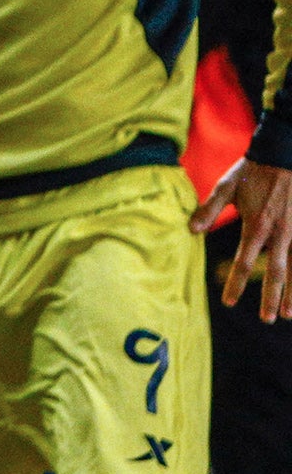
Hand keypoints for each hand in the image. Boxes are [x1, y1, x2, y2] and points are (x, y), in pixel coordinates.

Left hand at [192, 157, 291, 319]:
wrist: (283, 154)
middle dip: (271, 298)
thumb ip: (209, 210)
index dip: (236, 284)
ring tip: (289, 314)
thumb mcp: (225, 187)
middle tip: (267, 319)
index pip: (243, 262)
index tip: (229, 303)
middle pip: (275, 273)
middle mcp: (279, 233)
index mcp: (256, 226)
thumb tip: (190, 230)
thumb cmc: (251, 171)